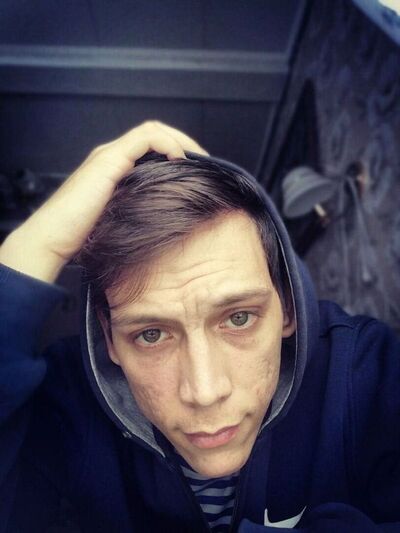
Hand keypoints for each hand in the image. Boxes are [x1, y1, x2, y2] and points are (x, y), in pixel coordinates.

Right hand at [0, 121, 206, 282]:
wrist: (54, 236)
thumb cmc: (82, 233)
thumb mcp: (120, 217)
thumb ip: (137, 207)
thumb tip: (165, 215)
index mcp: (114, 167)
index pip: (150, 144)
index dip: (176, 149)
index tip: (195, 169)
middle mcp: (111, 155)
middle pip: (154, 132)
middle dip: (183, 141)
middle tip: (202, 162)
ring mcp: (109, 155)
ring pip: (152, 130)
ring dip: (179, 140)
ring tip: (196, 159)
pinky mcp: (109, 161)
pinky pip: (145, 139)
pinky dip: (167, 144)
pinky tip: (178, 161)